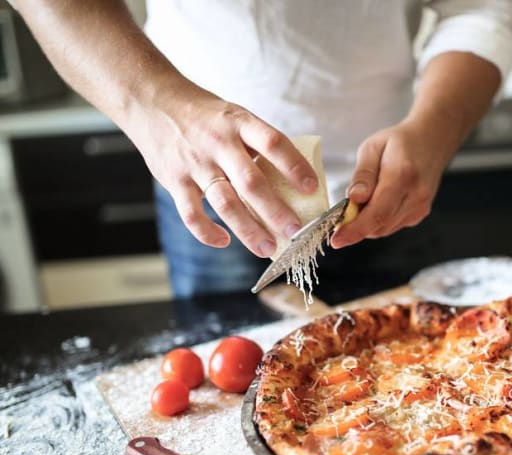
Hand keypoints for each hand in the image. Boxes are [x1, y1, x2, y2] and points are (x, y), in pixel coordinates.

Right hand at [130, 86, 317, 256]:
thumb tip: (294, 177)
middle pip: (252, 182)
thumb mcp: (235, 116)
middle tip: (296, 231)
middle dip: (276, 211)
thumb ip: (258, 144)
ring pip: (225, 203)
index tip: (312, 188)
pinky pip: (191, 213)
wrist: (151, 102)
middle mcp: (218, 143)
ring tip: (267, 247)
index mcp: (240, 123)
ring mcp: (195, 163)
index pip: (273, 143)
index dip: (295, 166)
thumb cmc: (205, 116)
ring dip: (248, 230)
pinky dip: (207, 232)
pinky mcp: (174, 180)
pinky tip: (225, 241)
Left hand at [331, 119, 450, 248]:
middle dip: (355, 226)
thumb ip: (363, 175)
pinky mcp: (419, 214)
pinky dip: (377, 220)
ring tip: (361, 201)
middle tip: (340, 215)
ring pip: (383, 228)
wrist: (431, 141)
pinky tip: (376, 202)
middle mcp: (415, 195)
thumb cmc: (400, 143)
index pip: (378, 212)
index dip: (355, 229)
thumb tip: (354, 199)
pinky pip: (391, 225)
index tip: (337, 239)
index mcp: (402, 175)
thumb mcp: (372, 147)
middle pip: (379, 224)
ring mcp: (420, 207)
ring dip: (366, 222)